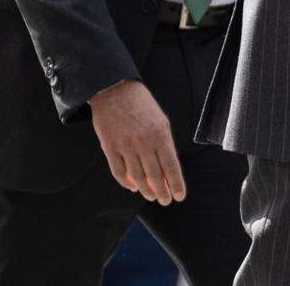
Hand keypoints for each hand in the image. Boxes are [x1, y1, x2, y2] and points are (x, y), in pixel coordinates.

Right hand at [89, 79, 184, 205]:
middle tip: (165, 200)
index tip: (179, 196)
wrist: (114, 89)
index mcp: (160, 135)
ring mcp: (126, 146)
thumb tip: (166, 170)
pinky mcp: (110, 148)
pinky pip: (119, 173)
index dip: (176, 185)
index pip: (171, 168)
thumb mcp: (160, 121)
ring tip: (151, 196)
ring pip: (138, 178)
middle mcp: (144, 143)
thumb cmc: (141, 104)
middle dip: (162, 193)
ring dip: (146, 191)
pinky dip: (126, 183)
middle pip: (155, 177)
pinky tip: (132, 186)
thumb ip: (164, 145)